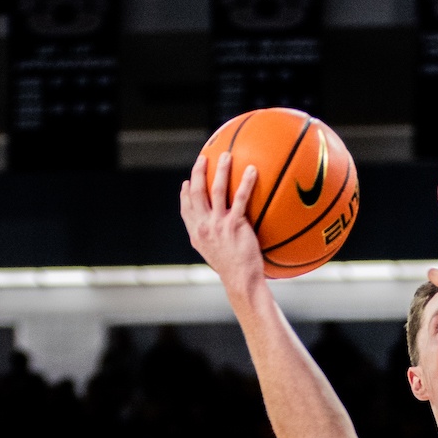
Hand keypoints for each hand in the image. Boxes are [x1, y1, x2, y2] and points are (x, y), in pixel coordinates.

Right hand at [180, 152, 264, 298]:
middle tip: (204, 159)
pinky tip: (252, 171)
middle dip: (198, 172)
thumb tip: (224, 237)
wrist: (240, 281)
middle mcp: (203, 226)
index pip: (186, 210)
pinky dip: (245, 182)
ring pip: (215, 189)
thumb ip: (216, 242)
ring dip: (220, 169)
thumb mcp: (218, 257)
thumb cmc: (234, 272)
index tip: (187, 183)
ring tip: (226, 155)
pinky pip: (239, 198)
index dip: (185, 195)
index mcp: (196, 235)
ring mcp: (217, 224)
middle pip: (196, 192)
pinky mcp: (234, 224)